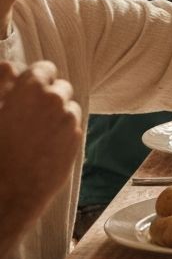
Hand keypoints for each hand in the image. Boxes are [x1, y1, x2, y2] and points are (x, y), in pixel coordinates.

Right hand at [0, 61, 83, 227]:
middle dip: (47, 97)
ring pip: (67, 108)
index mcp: (33, 88)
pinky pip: (72, 128)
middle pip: (60, 88)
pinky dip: (61, 132)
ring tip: (33, 134)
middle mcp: (56, 100)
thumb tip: (10, 66)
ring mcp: (70, 121)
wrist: (7, 193)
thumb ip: (2, 83)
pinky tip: (42, 147)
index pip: (45, 68)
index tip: (24, 92)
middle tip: (26, 117)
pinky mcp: (77, 140)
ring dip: (56, 115)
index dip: (34, 80)